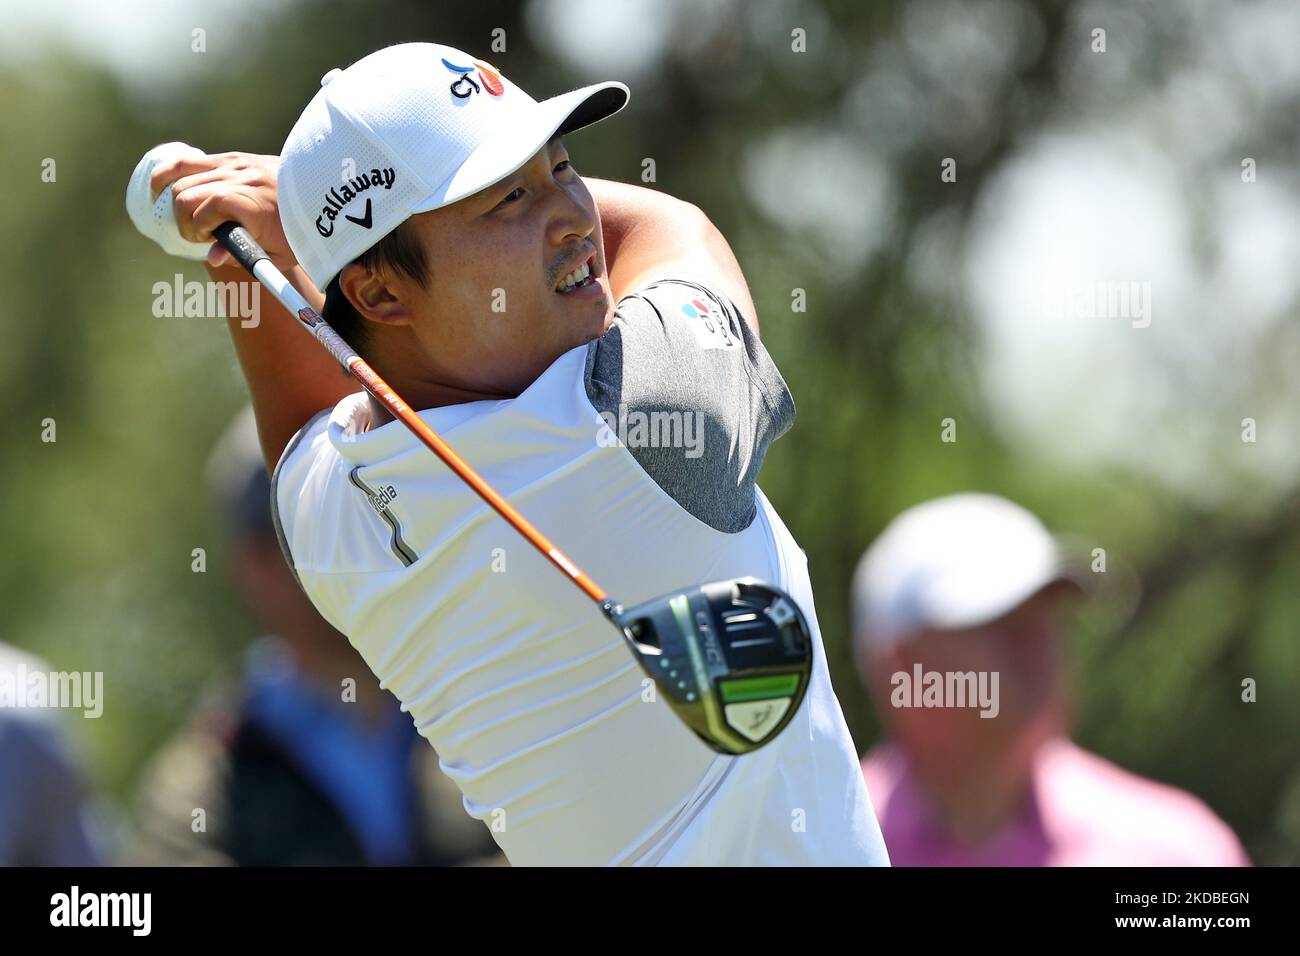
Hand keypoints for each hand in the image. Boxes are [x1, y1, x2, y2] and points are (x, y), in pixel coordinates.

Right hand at [148, 150, 297, 272]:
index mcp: (254, 204)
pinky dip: (169, 176)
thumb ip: (244, 256)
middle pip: (185, 195)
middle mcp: (241, 178)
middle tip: (198, 235)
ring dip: (175, 202)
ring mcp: (235, 163)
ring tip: (186, 219)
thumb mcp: (279, 255)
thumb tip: (212, 256)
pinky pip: (187, 161)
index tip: (206, 243)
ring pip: (180, 177)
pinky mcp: (232, 157)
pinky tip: (163, 192)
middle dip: (183, 221)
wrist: (324, 196)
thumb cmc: (302, 233)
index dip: (196, 232)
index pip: (203, 212)